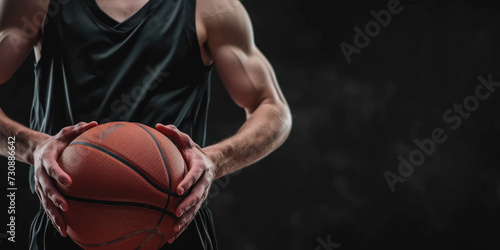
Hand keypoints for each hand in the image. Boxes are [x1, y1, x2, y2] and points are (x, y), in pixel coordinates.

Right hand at [33, 121, 97, 236]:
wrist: (38, 150)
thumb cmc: (59, 141)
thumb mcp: (66, 133)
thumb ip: (79, 129)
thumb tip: (95, 123)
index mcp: (47, 158)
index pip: (51, 166)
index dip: (58, 174)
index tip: (69, 182)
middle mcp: (40, 173)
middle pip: (45, 187)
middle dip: (55, 197)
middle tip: (65, 206)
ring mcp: (40, 185)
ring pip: (45, 202)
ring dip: (53, 214)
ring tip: (63, 227)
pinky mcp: (42, 193)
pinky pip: (47, 207)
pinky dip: (54, 219)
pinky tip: (64, 230)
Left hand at [155, 124, 215, 243]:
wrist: (210, 163)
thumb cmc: (192, 151)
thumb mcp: (186, 140)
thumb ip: (174, 133)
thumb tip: (158, 126)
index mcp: (201, 167)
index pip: (196, 175)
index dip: (188, 182)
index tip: (178, 190)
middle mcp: (204, 182)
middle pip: (198, 196)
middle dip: (187, 205)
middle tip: (176, 212)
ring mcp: (202, 194)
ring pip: (195, 209)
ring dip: (186, 220)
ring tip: (174, 229)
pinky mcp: (198, 203)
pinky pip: (191, 216)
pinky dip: (183, 226)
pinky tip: (171, 236)